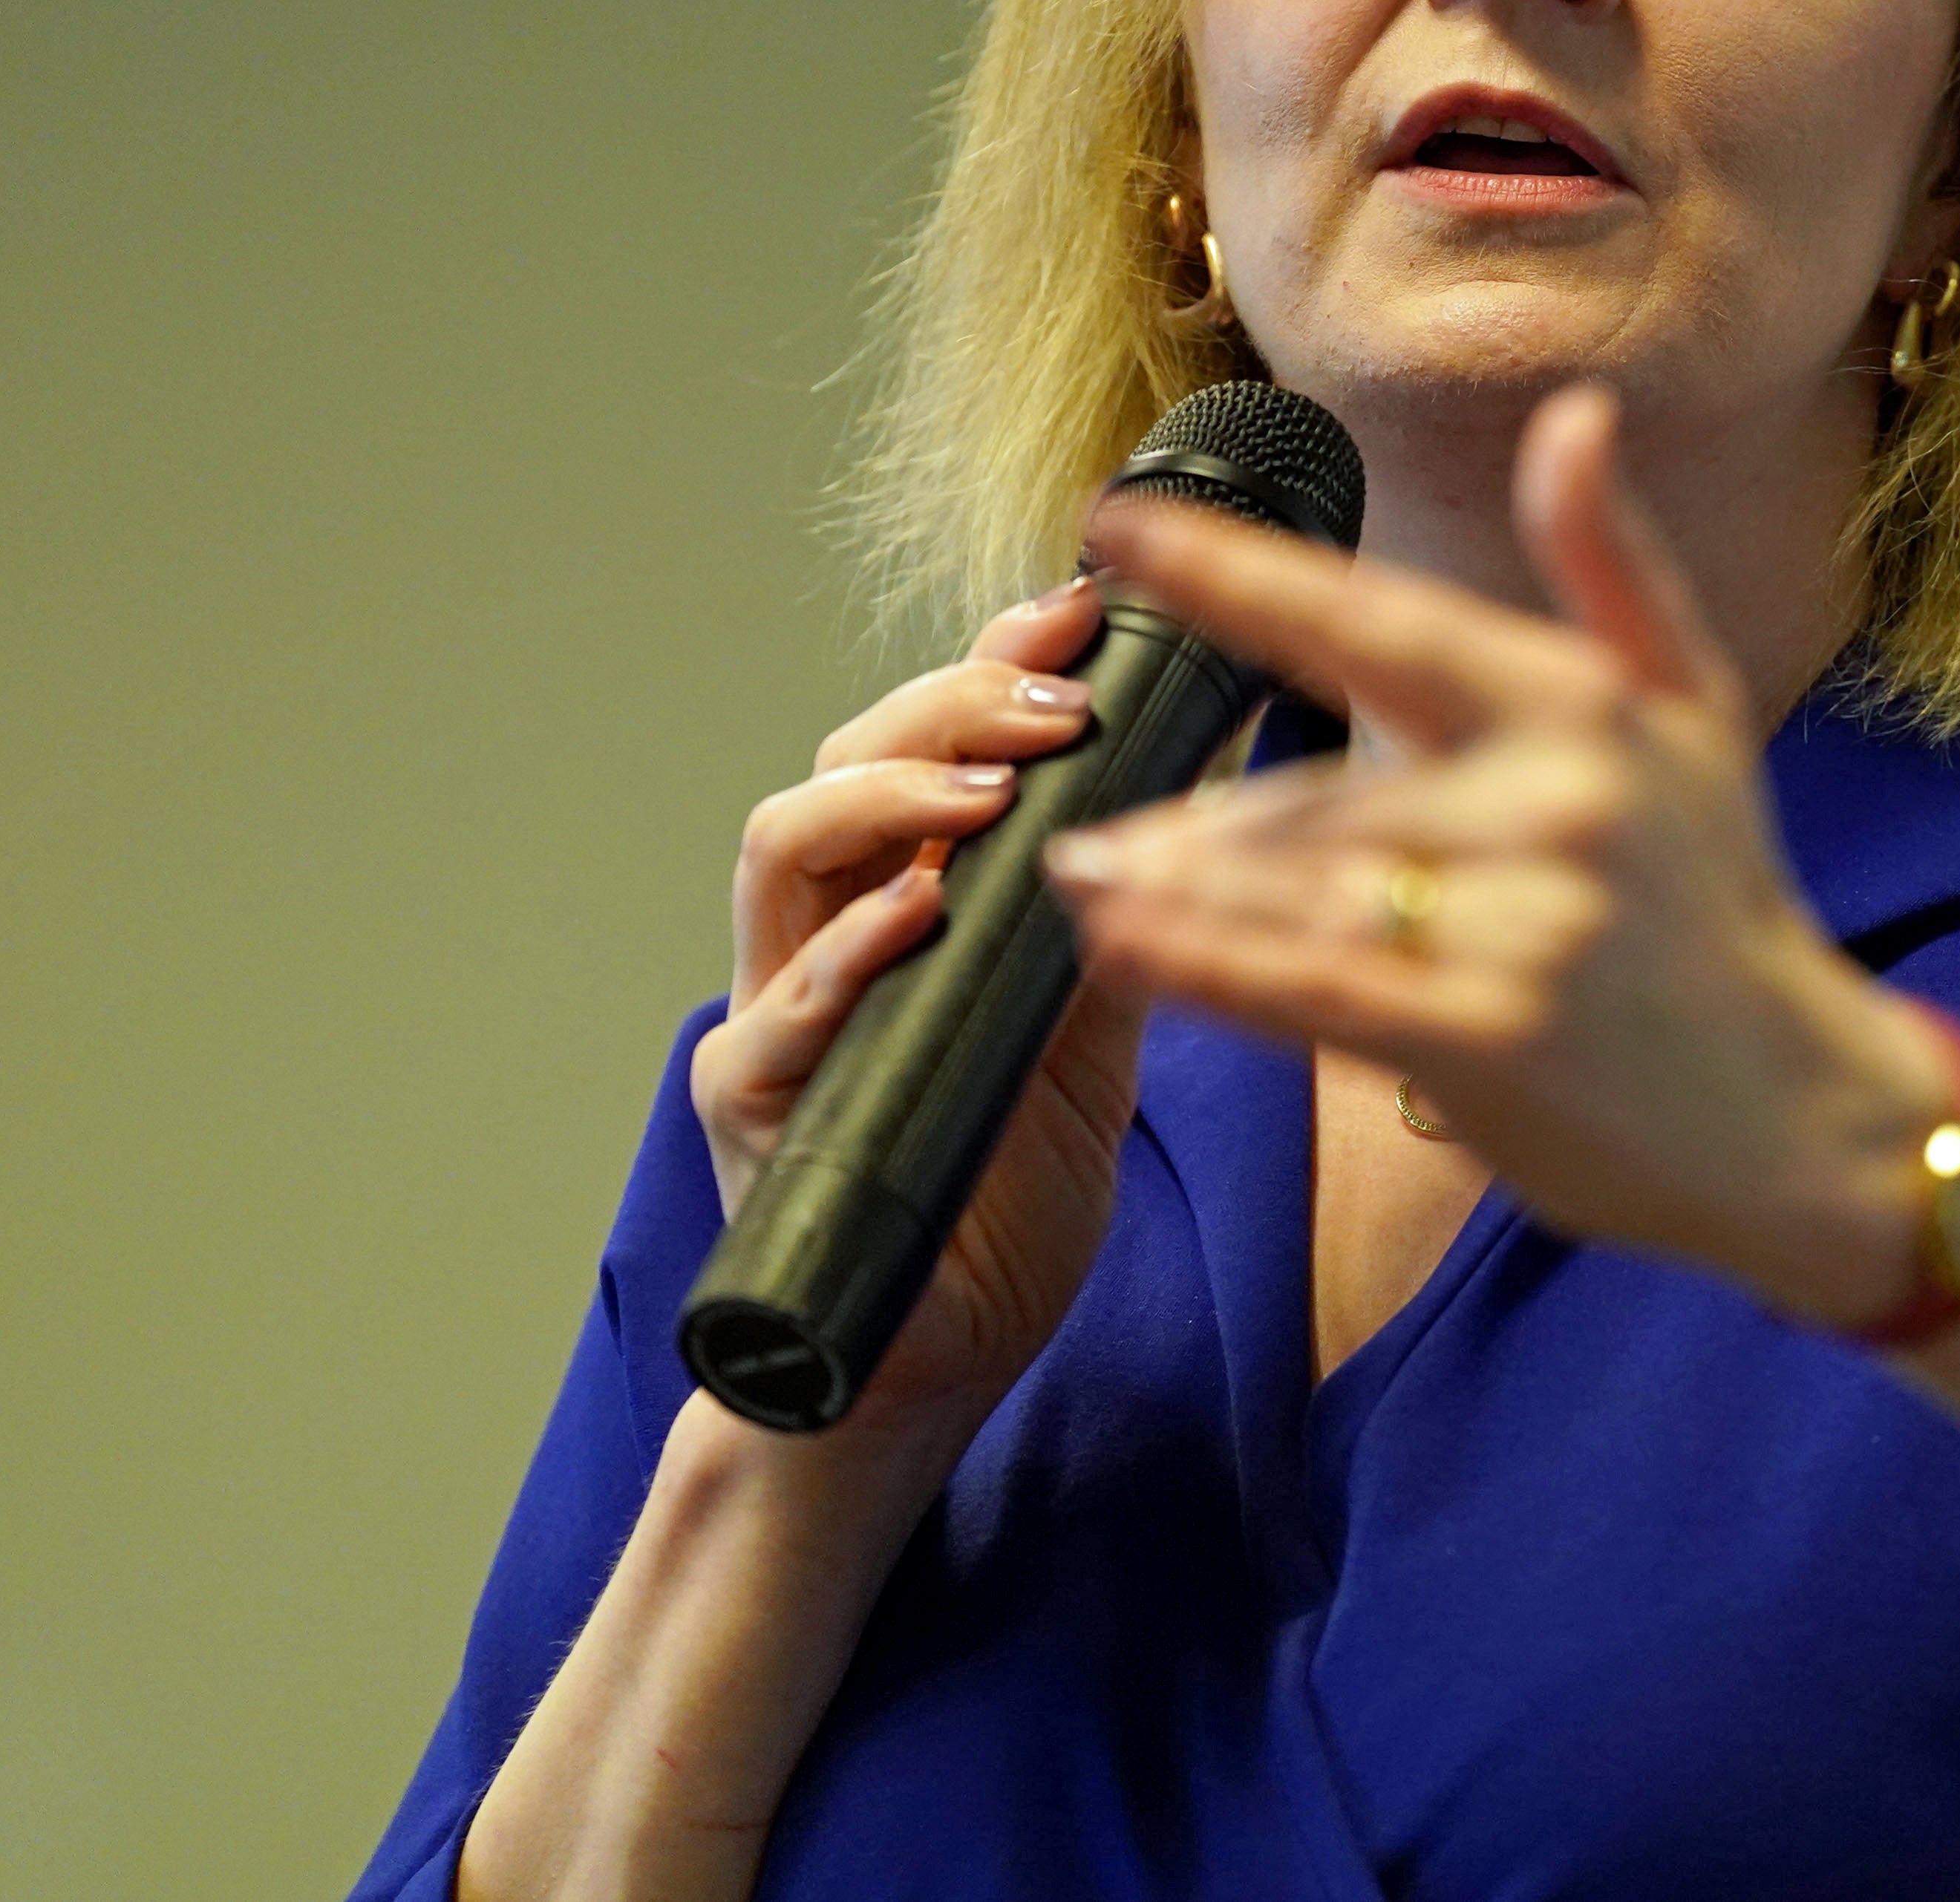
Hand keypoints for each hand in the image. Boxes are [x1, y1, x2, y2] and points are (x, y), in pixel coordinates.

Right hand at [689, 576, 1147, 1447]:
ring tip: (988, 795)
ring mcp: (777, 1010)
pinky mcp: (754, 1104)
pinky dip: (845, 956)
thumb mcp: (1093, 1031)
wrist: (939, 1351)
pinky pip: (781, 1010)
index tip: (1079, 609)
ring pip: (783, 848)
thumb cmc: (1004, 1192)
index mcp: (905, 897)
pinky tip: (912, 921)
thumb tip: (1205, 789)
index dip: (991, 658)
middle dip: (949, 705)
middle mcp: (827, 932)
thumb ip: (1121, 918)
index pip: (930, 741)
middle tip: (1054, 699)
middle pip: (845, 759)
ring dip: (889, 801)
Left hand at [1046, 385, 1937, 1325]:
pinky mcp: (1494, 1034)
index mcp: (1581, 707)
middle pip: (1319, 791)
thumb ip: (1611, 563)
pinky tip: (1123, 945)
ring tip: (1084, 872)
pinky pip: (1316, 985)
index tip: (1118, 522)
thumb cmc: (1718, 903)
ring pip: (1303, 885)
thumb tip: (1577, 415)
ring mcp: (1526, 921)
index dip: (1239, 570)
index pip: (1380, 621)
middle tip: (1088, 821)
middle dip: (1201, 819)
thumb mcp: (1695, 709)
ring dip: (1177, 886)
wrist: (1796, 1113)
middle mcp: (1555, 801)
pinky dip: (1208, 965)